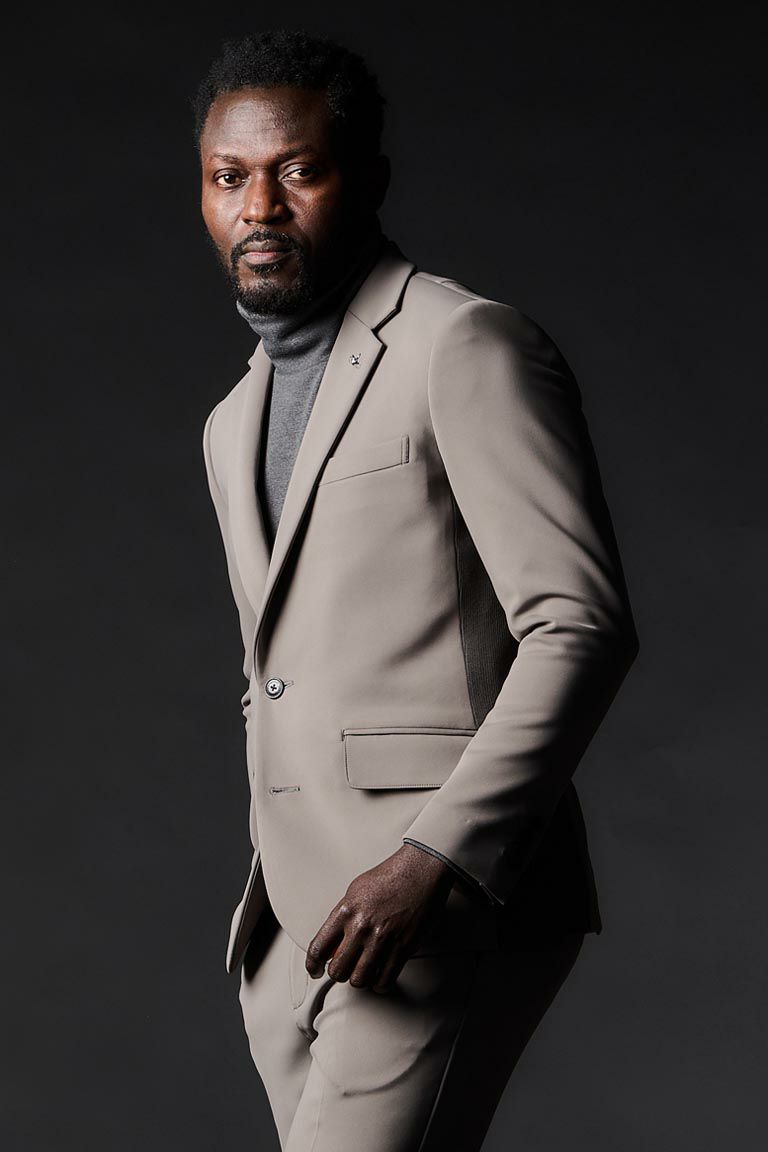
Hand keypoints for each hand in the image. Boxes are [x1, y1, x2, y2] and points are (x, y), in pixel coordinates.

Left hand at [305, 843, 455, 989]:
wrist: (420, 871)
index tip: (316, 970)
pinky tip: (379, 977)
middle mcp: (362, 927)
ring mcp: (382, 939)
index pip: (318, 948)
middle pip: (338, 970)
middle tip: (344, 969)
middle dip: (338, 973)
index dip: (312, 965)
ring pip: (360, 980)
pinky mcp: (403, 948)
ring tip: (363, 972)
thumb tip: (333, 940)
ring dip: (359, 979)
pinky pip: (385, 979)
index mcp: (346, 911)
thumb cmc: (390, 876)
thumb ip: (342, 916)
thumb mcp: (356, 890)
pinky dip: (380, 984)